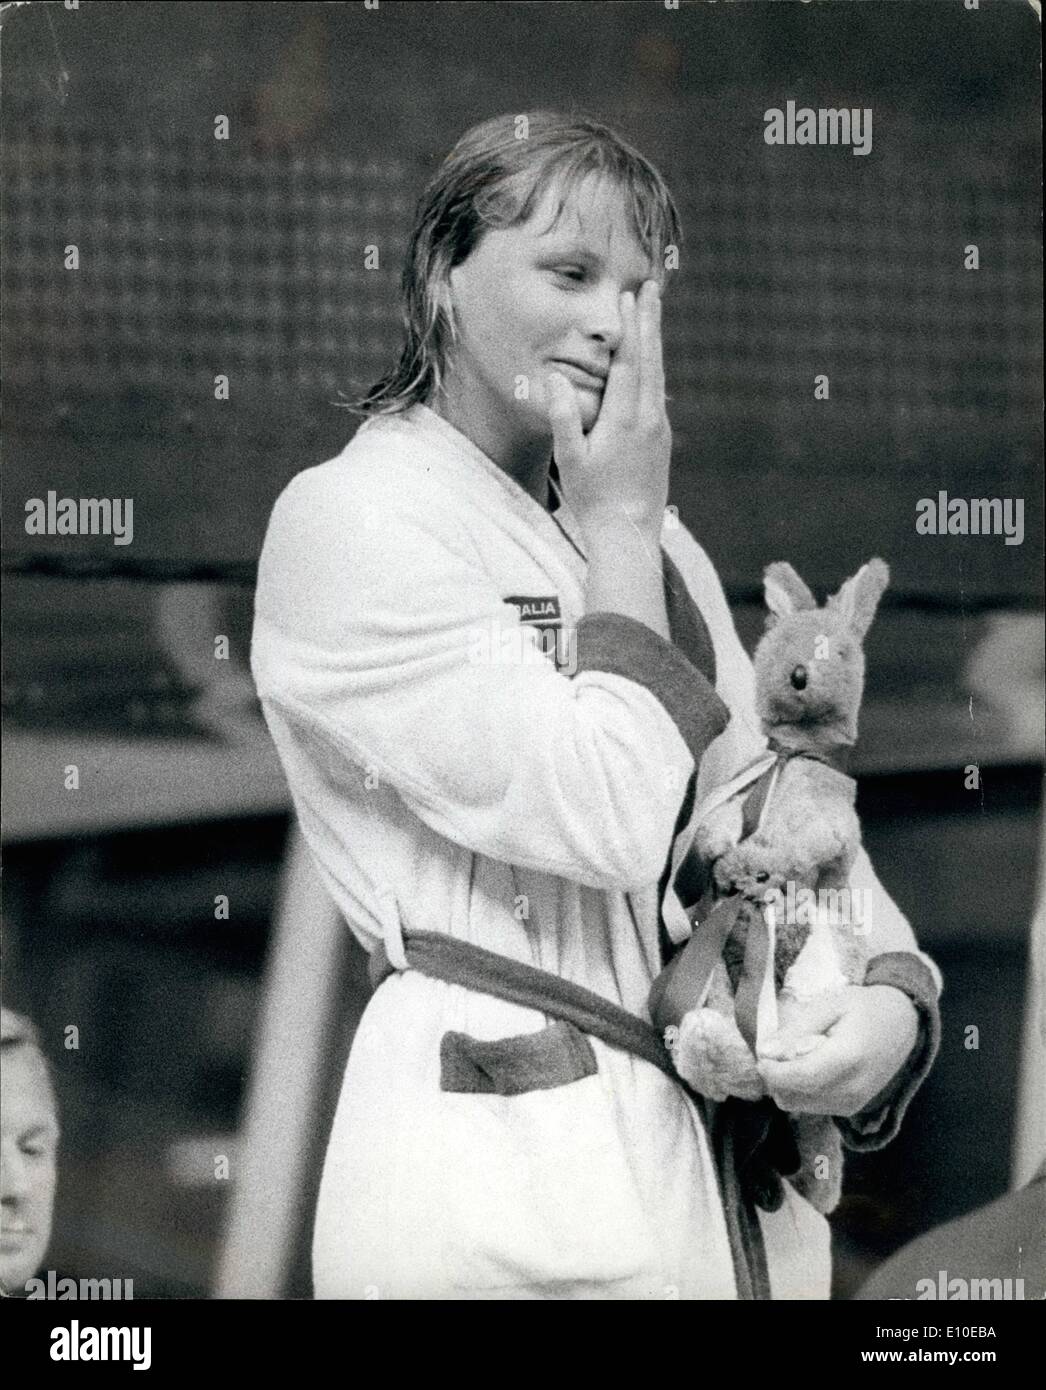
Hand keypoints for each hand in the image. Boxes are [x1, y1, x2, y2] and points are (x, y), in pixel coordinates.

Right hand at [546, 279, 670, 540]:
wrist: (630, 532)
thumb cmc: (594, 498)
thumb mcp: (571, 459)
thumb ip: (563, 417)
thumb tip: (554, 377)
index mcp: (625, 418)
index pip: (628, 361)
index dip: (628, 327)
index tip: (628, 297)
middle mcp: (648, 418)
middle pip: (650, 359)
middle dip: (649, 322)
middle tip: (651, 289)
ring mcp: (659, 428)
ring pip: (658, 374)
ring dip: (654, 341)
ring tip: (653, 314)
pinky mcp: (662, 439)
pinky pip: (658, 393)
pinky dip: (654, 368)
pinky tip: (650, 361)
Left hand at [755, 985, 918, 1116]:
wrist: (904, 1024)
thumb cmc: (865, 1008)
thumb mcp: (829, 1005)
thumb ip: (797, 1029)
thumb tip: (766, 1051)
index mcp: (847, 1058)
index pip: (799, 1078)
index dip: (773, 1071)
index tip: (762, 1056)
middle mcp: (852, 1089)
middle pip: (794, 1097)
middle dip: (776, 1077)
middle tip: (780, 1052)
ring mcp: (854, 1103)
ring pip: (799, 1105)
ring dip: (788, 1084)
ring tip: (799, 1057)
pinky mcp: (853, 1108)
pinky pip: (813, 1106)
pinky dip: (802, 1090)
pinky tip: (812, 1067)